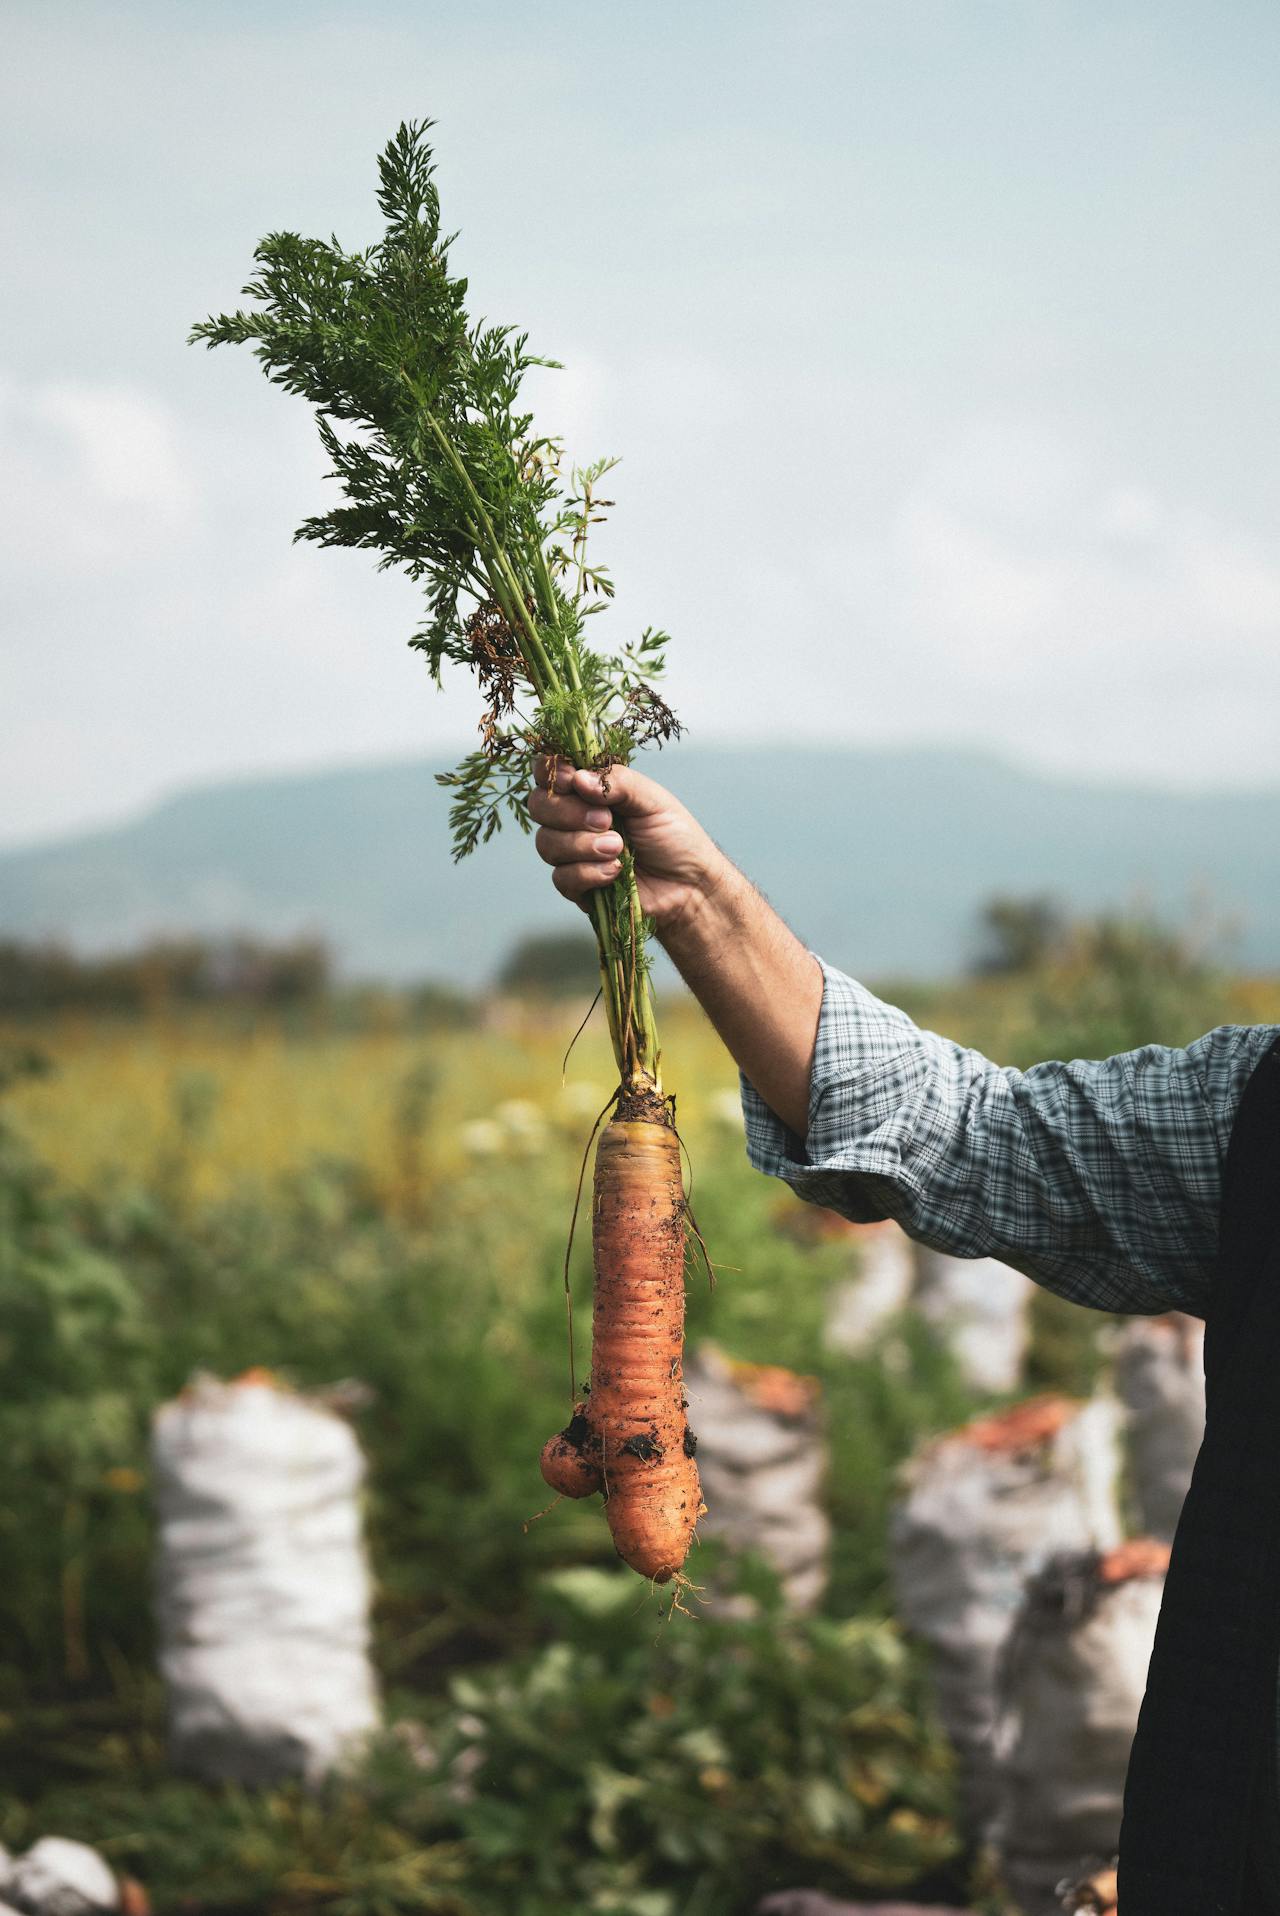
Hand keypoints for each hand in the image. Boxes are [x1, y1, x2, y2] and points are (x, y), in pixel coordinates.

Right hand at [529, 759, 725, 932]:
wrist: (690, 885)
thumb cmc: (674, 837)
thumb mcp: (652, 799)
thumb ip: (617, 783)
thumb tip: (578, 779)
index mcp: (590, 791)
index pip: (550, 773)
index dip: (552, 773)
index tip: (571, 780)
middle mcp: (574, 819)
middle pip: (539, 805)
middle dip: (568, 812)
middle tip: (608, 820)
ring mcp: (572, 853)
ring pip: (546, 843)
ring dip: (582, 844)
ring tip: (619, 848)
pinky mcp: (577, 886)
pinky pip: (561, 877)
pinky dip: (589, 872)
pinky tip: (615, 872)